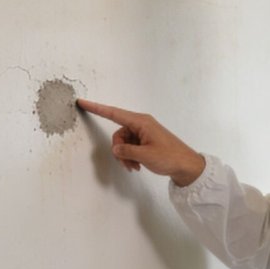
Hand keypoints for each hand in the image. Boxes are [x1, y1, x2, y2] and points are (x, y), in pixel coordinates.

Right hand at [77, 99, 206, 187]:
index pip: (113, 113)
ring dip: (125, 156)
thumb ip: (126, 151)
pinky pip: (130, 146)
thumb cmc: (169, 157)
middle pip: (118, 134)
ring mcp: (144, 132)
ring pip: (123, 142)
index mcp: (141, 122)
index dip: (97, 108)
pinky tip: (137, 166)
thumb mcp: (145, 155)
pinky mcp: (146, 140)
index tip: (82, 102)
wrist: (187, 166)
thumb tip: (115, 149)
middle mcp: (141, 124)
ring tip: (134, 167)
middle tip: (127, 164)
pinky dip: (130, 157)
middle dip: (119, 150)